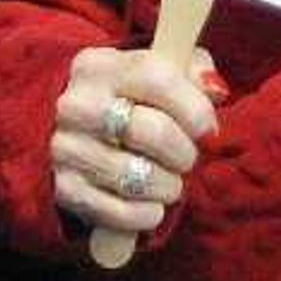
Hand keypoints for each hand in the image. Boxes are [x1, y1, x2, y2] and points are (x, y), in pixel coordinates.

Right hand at [49, 42, 218, 244]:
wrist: (77, 137)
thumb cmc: (130, 103)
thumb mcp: (156, 73)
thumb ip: (192, 71)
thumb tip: (215, 90)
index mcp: (99, 66)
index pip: (157, 77)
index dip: (194, 107)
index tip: (207, 127)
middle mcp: (76, 104)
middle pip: (153, 131)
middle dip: (184, 152)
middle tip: (187, 158)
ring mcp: (66, 147)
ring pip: (139, 176)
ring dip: (168, 186)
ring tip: (170, 182)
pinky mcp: (66, 189)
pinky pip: (121, 212)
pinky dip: (147, 214)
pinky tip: (152, 205)